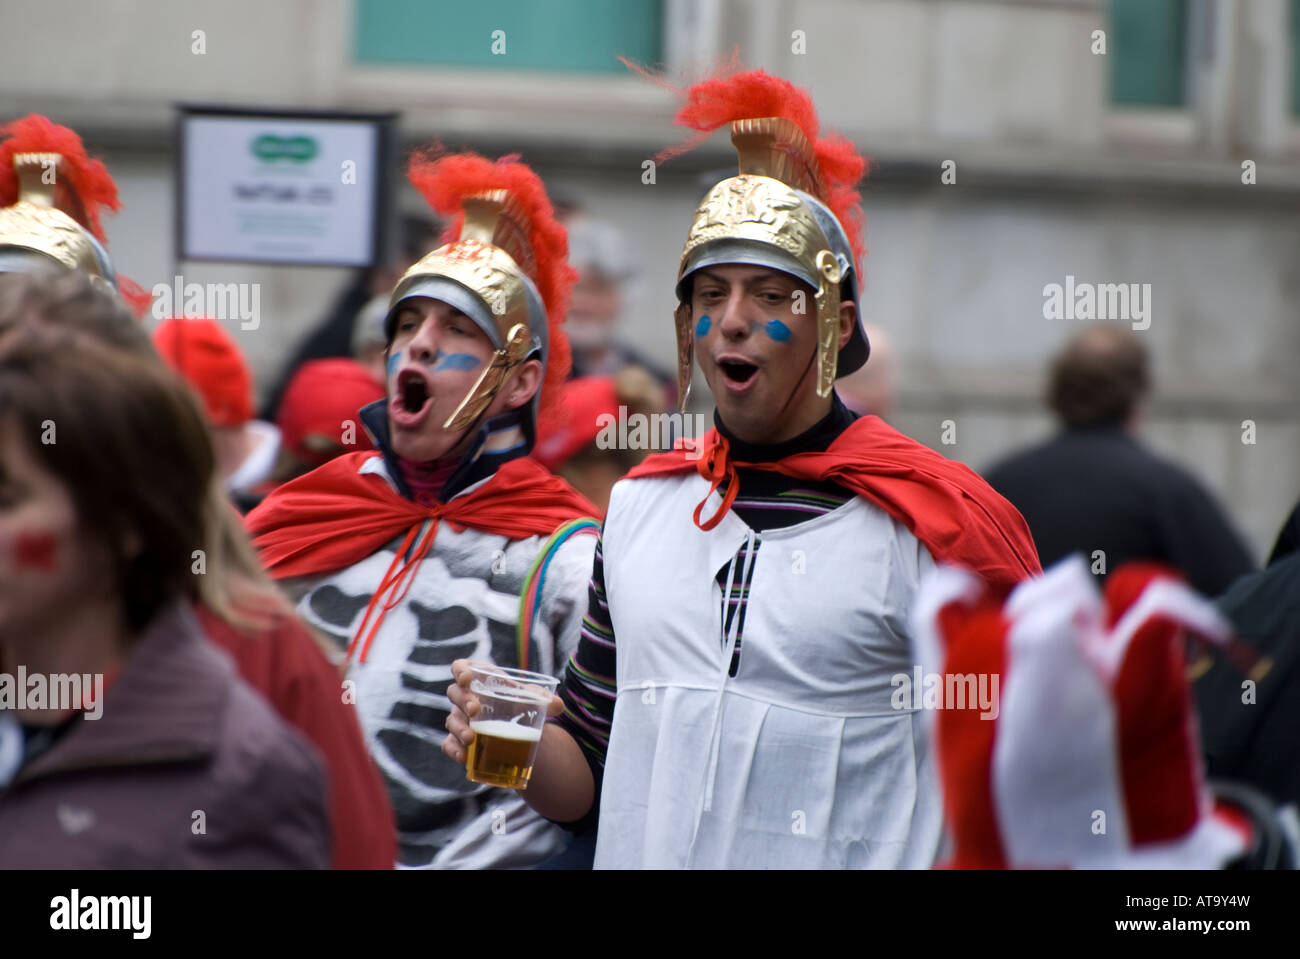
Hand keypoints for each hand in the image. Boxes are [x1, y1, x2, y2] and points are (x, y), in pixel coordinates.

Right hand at [441, 660, 563, 764]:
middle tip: (476, 709)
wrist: (519, 732)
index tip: (468, 678)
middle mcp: (466, 698)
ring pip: (451, 720)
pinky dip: (454, 750)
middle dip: (463, 700)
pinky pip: (449, 744)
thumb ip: (545, 700)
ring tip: (471, 738)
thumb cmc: (520, 706)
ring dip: (459, 728)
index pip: (462, 668)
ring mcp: (460, 719)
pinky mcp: (458, 740)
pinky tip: (464, 757)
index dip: (461, 670)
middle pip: (454, 693)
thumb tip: (558, 705)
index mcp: (481, 680)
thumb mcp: (532, 700)